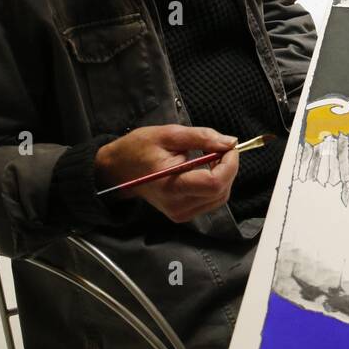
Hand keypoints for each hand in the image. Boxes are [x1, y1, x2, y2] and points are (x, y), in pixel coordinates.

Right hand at [95, 125, 238, 222]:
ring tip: (212, 157)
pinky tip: (206, 169)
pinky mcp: (183, 214)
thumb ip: (202, 137)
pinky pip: (212, 201)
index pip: (214, 183)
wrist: (118, 170)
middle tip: (221, 148)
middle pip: (221, 191)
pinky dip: (216, 184)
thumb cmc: (139, 149)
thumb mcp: (169, 134)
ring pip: (220, 197)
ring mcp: (180, 213)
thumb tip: (230, 142)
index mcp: (171, 186)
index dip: (229, 163)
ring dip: (224, 175)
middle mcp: (177, 205)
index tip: (228, 146)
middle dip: (229, 167)